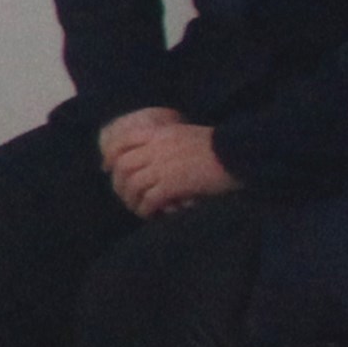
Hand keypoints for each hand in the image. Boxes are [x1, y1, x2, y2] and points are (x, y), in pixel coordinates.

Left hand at [100, 109, 237, 217]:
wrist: (239, 154)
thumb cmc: (220, 146)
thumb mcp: (186, 135)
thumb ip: (166, 144)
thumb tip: (153, 161)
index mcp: (159, 132)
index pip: (122, 140)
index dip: (110, 155)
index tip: (108, 167)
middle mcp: (155, 148)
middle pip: (123, 166)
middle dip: (119, 183)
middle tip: (124, 195)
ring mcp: (162, 166)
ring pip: (132, 185)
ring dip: (132, 199)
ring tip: (139, 208)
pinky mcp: (172, 184)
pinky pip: (149, 200)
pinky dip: (146, 209)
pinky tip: (151, 214)